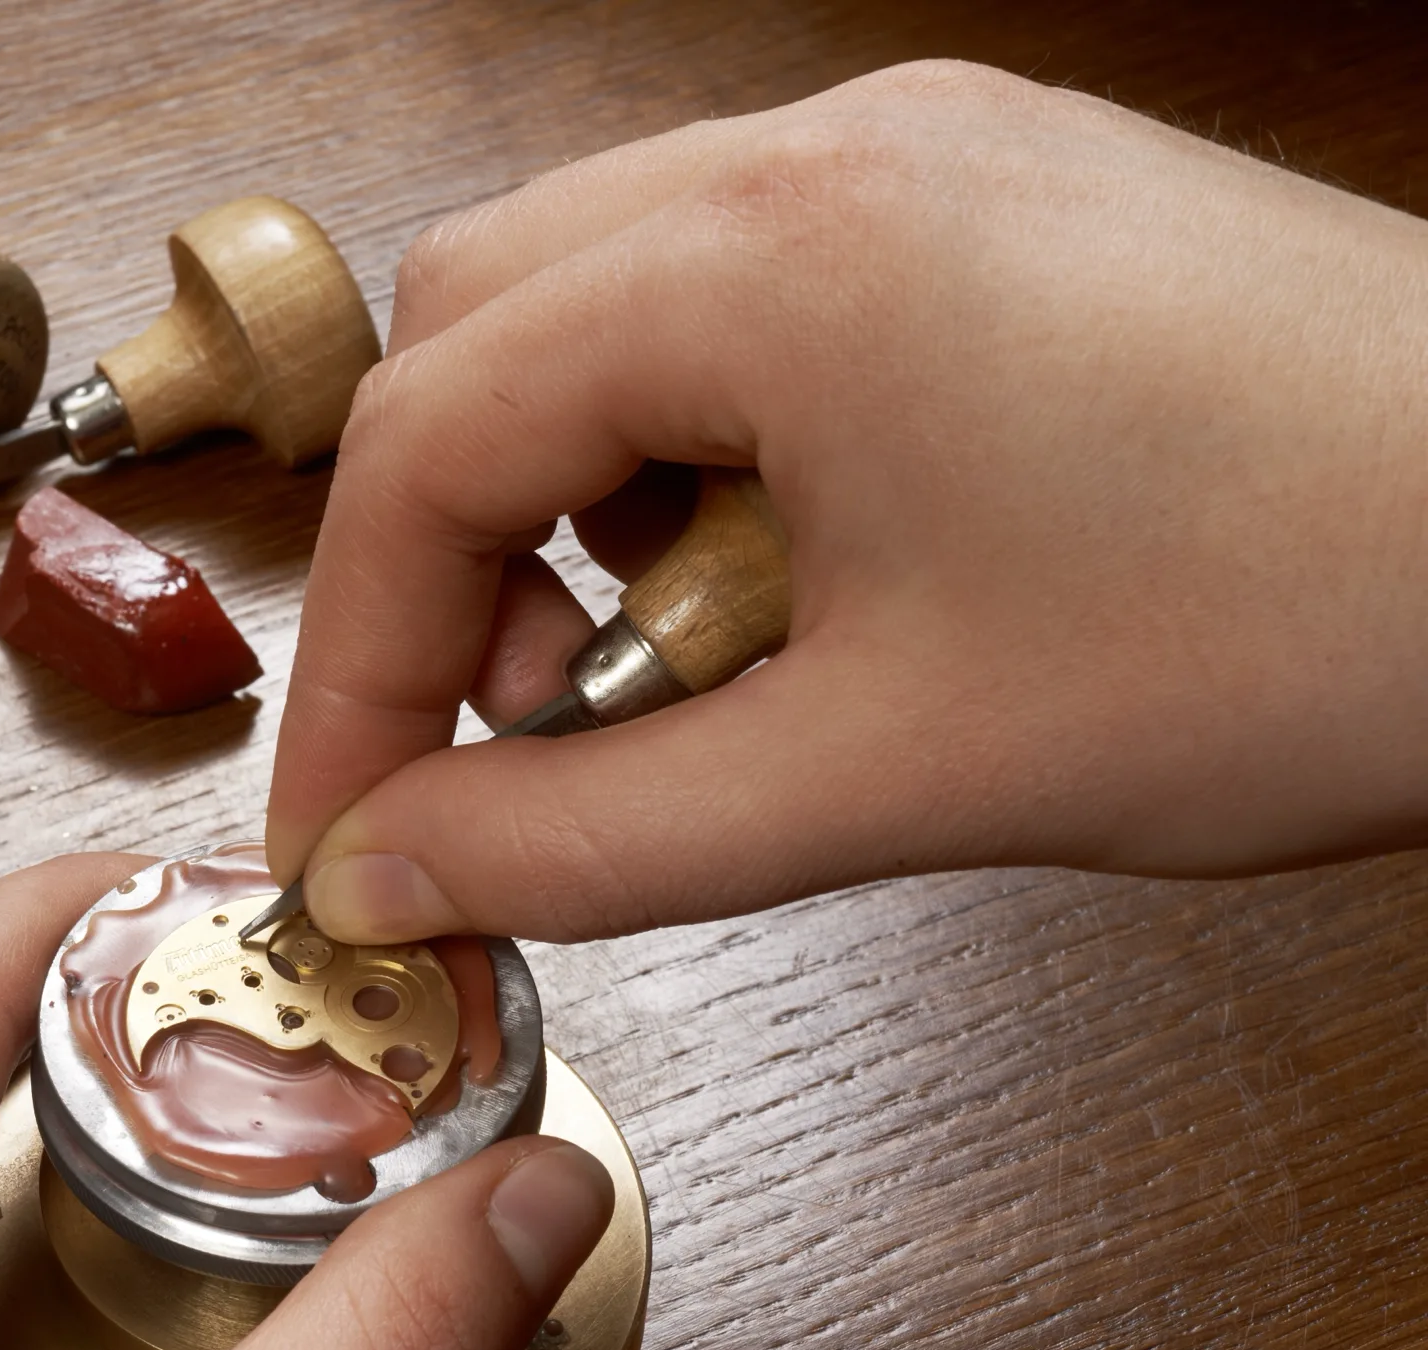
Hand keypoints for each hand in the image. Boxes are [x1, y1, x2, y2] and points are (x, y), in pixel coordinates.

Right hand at [267, 60, 1427, 945]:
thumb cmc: (1321, 615)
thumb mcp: (894, 771)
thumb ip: (592, 837)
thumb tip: (394, 870)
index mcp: (779, 256)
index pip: (422, 442)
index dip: (357, 659)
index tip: (356, 820)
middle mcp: (825, 150)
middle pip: (475, 329)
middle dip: (449, 551)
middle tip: (524, 726)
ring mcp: (915, 151)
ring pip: (598, 297)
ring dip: (574, 492)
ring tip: (686, 656)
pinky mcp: (986, 199)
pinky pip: (741, 291)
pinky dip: (699, 442)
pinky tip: (798, 572)